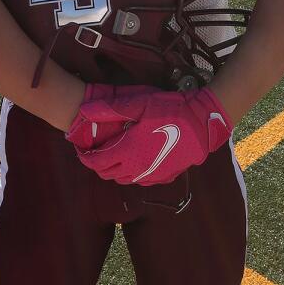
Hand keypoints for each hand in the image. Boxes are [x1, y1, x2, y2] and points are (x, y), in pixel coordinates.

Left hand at [70, 88, 232, 185]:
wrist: (202, 123)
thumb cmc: (170, 110)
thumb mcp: (139, 104)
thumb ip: (110, 109)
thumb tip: (84, 111)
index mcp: (127, 151)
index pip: (96, 162)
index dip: (85, 157)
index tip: (80, 150)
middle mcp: (136, 168)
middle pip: (107, 173)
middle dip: (98, 164)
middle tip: (96, 151)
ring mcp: (151, 175)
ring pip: (123, 179)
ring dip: (114, 170)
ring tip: (114, 154)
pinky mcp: (164, 177)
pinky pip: (140, 180)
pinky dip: (132, 173)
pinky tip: (135, 160)